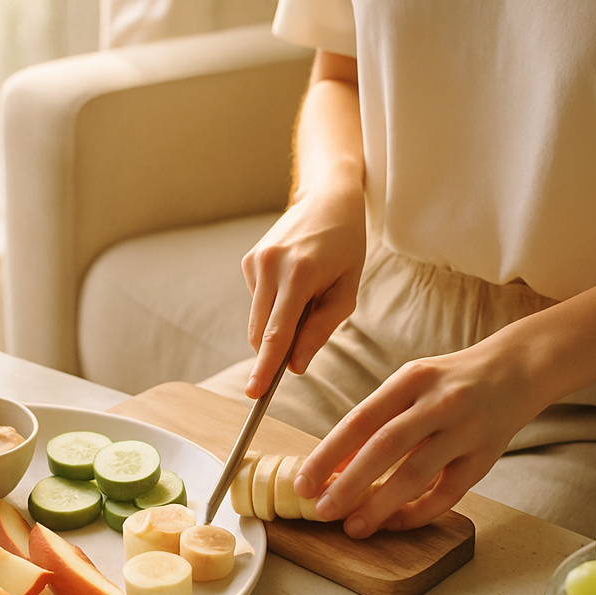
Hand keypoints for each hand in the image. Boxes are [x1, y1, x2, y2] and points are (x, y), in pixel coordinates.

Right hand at [241, 181, 365, 397]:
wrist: (328, 200)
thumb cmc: (346, 246)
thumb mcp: (347, 290)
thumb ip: (321, 329)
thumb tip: (296, 366)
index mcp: (300, 274)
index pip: (278, 333)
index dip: (266, 368)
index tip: (254, 394)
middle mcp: (270, 267)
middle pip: (261, 333)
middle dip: (273, 353)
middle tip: (298, 351)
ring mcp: (255, 262)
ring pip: (258, 321)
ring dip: (278, 326)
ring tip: (308, 297)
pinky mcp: (248, 261)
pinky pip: (258, 302)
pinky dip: (274, 306)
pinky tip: (294, 283)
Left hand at [294, 334, 547, 538]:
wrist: (515, 370)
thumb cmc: (449, 382)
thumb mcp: (410, 385)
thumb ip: (375, 420)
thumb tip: (333, 465)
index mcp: (412, 378)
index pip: (360, 419)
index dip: (328, 454)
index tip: (304, 482)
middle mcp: (439, 403)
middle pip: (386, 447)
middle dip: (349, 483)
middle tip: (322, 510)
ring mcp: (465, 431)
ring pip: (417, 474)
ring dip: (380, 505)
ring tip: (353, 527)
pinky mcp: (485, 459)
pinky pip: (447, 494)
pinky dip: (416, 512)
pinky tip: (392, 523)